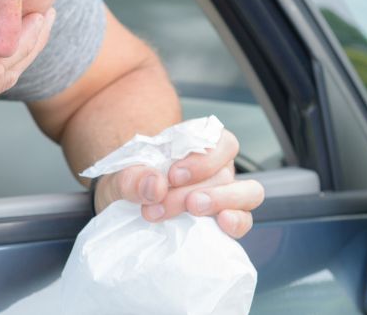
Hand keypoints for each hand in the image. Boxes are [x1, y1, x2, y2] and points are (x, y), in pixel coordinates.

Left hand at [92, 129, 264, 238]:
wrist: (123, 207)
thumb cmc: (130, 183)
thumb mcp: (119, 177)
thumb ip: (132, 177)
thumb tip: (154, 184)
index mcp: (196, 146)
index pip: (220, 141)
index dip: (202, 158)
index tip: (173, 175)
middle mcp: (216, 167)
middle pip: (224, 172)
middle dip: (194, 189)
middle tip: (162, 204)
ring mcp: (223, 194)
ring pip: (247, 192)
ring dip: (222, 200)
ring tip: (192, 209)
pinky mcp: (224, 220)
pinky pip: (244, 219)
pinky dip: (237, 222)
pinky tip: (222, 224)